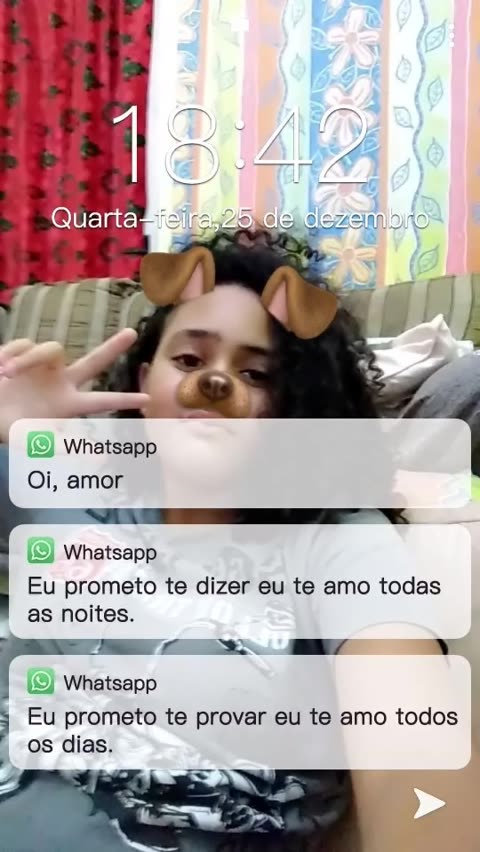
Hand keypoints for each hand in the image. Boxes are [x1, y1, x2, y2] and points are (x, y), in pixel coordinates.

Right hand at [0, 328, 149, 441]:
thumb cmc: (8, 427)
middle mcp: (61, 381)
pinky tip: (0, 370)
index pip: (100, 401)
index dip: (122, 400)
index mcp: (66, 403)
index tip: (147, 399)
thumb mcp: (31, 440)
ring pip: (50, 348)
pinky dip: (11, 355)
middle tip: (132, 333)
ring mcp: (45, 366)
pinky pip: (24, 344)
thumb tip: (82, 454)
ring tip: (7, 375)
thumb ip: (55, 445)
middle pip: (94, 361)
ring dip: (28, 360)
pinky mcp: (24, 352)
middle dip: (113, 347)